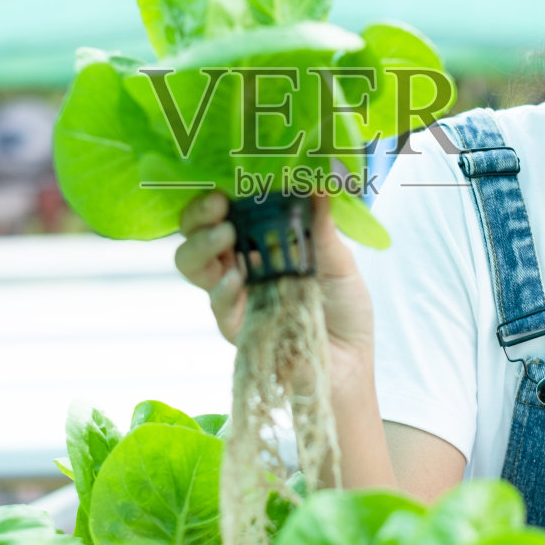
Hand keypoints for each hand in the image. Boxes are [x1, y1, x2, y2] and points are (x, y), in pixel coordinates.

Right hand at [174, 191, 376, 371]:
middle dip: (199, 216)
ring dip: (202, 245)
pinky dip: (222, 288)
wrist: (350, 364)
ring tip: (224, 234)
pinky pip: (217, 304)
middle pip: (198, 233)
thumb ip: (322, 225)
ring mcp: (234, 296)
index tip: (228, 185)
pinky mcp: (235, 327)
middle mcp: (241, 264)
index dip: (219, 196)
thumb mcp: (339, 261)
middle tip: (218, 205)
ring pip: (194, 265)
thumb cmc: (345, 311)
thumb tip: (318, 181)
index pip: (226, 211)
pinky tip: (234, 278)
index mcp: (262, 242)